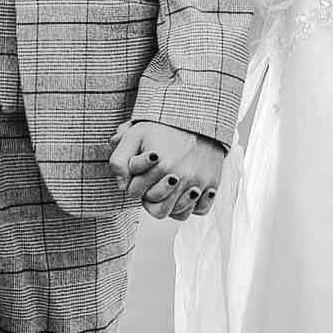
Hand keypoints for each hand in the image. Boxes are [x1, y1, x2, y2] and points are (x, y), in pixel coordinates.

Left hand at [106, 121, 224, 220]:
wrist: (200, 118)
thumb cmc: (165, 127)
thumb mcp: (136, 134)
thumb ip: (120, 159)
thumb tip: (121, 184)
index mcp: (160, 166)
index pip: (135, 193)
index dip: (134, 184)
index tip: (141, 173)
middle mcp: (181, 177)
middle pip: (157, 209)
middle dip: (151, 197)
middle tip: (154, 182)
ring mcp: (198, 183)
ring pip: (179, 214)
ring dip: (171, 203)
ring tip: (169, 188)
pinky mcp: (213, 184)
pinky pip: (200, 210)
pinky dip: (192, 205)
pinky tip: (186, 192)